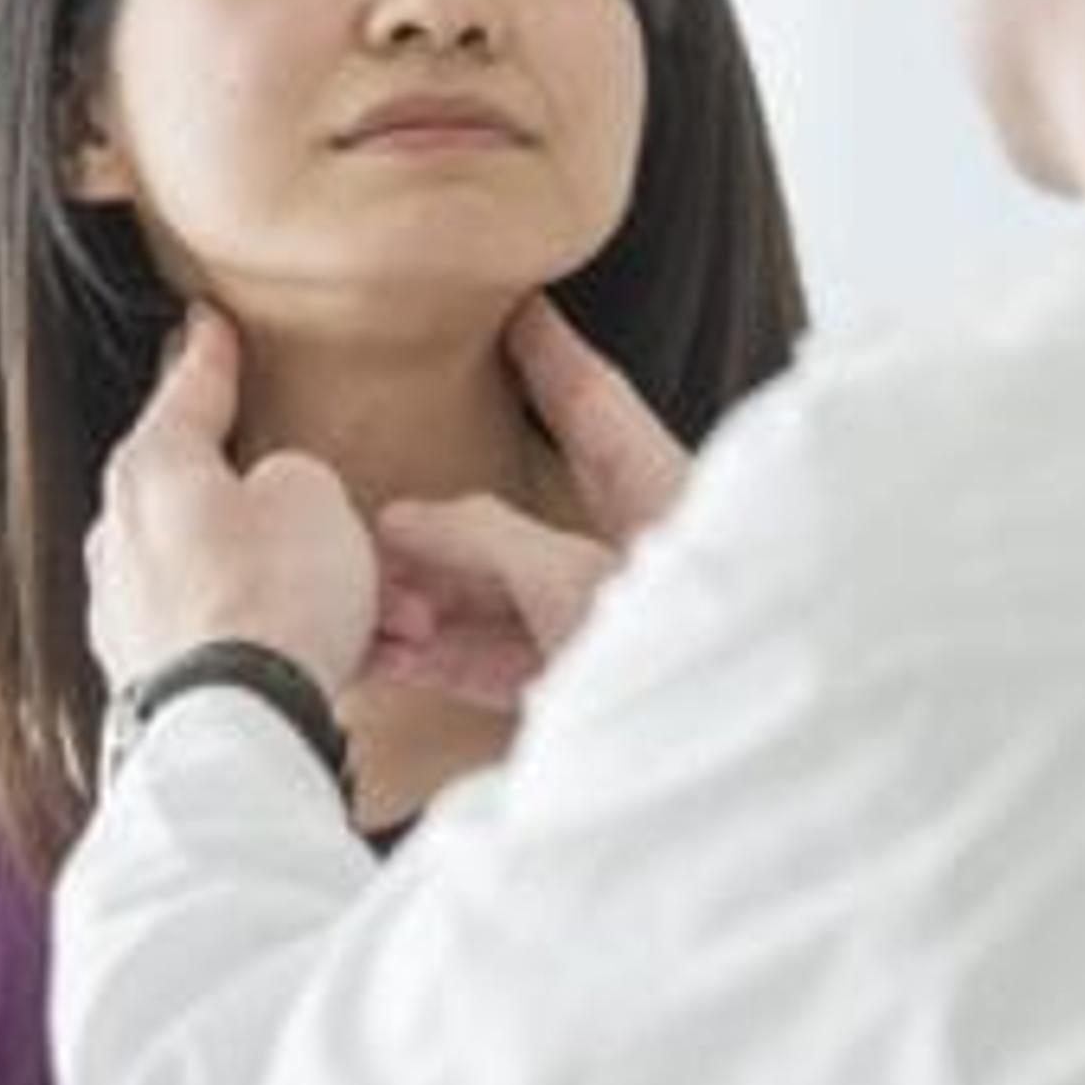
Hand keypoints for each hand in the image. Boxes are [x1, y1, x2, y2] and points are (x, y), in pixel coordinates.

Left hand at [85, 306, 378, 693]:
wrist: (240, 727)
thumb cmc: (273, 597)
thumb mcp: (311, 495)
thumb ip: (292, 477)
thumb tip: (272, 500)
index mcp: (149, 470)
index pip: (185, 392)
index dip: (210, 355)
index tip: (208, 323)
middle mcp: (119, 538)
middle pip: (214, 499)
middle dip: (296, 516)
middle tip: (356, 524)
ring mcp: (127, 615)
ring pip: (236, 579)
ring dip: (313, 591)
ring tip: (393, 616)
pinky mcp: (148, 680)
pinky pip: (231, 639)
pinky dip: (287, 639)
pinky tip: (353, 658)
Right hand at [363, 296, 689, 709]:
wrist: (723, 777)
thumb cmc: (676, 656)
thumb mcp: (570, 580)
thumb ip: (484, 539)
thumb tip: (407, 520)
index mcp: (663, 497)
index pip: (595, 403)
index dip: (549, 353)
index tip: (519, 306)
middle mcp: (636, 559)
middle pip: (520, 518)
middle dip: (440, 525)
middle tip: (372, 517)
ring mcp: (606, 629)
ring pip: (497, 598)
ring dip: (424, 598)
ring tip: (360, 599)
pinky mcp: (580, 694)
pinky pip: (496, 663)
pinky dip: (438, 655)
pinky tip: (385, 651)